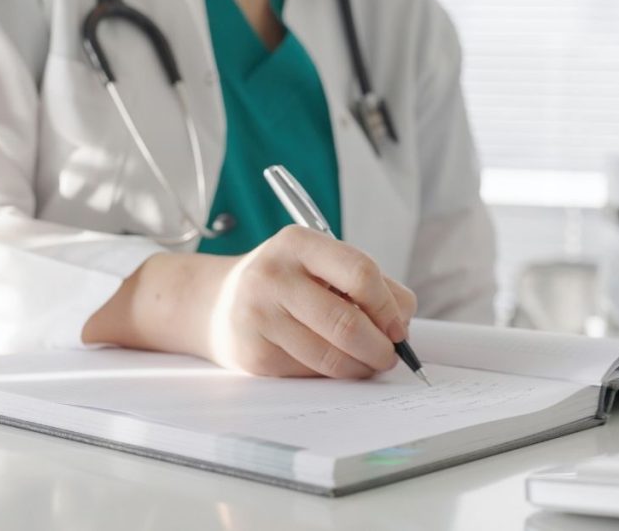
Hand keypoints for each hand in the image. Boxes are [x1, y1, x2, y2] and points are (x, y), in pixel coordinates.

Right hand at [84, 226, 417, 378]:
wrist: (215, 304)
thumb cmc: (284, 283)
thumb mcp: (319, 264)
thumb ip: (368, 284)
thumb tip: (403, 321)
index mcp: (298, 243)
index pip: (360, 273)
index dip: (388, 306)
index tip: (399, 327)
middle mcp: (273, 276)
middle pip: (347, 323)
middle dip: (380, 347)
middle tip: (389, 356)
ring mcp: (259, 317)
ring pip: (331, 356)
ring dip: (361, 367)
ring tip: (366, 364)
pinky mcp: (254, 355)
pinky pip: (310, 373)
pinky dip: (331, 375)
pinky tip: (330, 365)